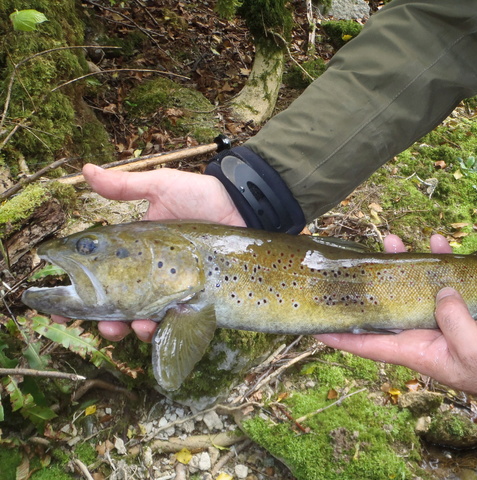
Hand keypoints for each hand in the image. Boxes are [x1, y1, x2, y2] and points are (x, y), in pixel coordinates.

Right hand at [53, 163, 244, 341]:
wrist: (243, 208)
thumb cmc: (202, 196)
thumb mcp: (162, 187)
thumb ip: (126, 186)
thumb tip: (85, 171)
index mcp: (136, 248)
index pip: (99, 274)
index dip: (77, 292)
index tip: (54, 305)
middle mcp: (152, 271)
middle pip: (117, 303)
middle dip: (100, 319)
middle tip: (90, 325)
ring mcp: (174, 287)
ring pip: (141, 318)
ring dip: (126, 327)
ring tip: (122, 329)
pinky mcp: (196, 299)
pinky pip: (172, 321)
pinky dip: (157, 328)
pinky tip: (151, 327)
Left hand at [315, 234, 476, 408]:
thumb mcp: (471, 349)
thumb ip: (453, 321)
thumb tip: (440, 290)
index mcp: (413, 349)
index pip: (367, 343)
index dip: (341, 335)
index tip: (316, 325)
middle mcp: (418, 330)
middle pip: (385, 304)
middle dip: (369, 284)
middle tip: (354, 261)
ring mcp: (436, 315)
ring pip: (411, 285)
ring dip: (402, 263)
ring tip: (390, 238)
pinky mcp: (457, 303)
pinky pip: (444, 277)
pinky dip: (440, 259)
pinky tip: (437, 240)